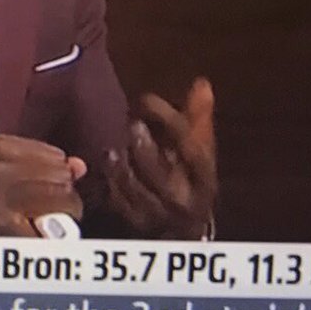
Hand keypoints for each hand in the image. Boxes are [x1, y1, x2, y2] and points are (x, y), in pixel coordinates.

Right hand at [0, 135, 85, 236]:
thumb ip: (38, 162)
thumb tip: (80, 165)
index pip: (55, 157)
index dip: (55, 175)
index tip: (42, 188)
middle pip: (63, 178)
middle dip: (62, 195)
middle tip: (43, 210)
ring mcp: (3, 200)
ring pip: (65, 202)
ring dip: (61, 216)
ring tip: (40, 223)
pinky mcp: (7, 229)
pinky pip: (53, 232)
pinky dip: (51, 238)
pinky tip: (33, 238)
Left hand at [105, 77, 216, 238]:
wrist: (187, 226)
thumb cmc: (190, 177)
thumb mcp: (199, 150)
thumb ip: (198, 117)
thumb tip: (202, 82)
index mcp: (204, 178)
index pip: (194, 151)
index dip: (169, 122)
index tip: (145, 99)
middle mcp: (185, 199)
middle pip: (165, 178)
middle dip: (147, 150)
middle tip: (132, 124)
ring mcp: (161, 215)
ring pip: (139, 193)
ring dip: (123, 168)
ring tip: (112, 149)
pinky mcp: (138, 224)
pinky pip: (121, 204)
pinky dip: (112, 183)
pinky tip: (106, 165)